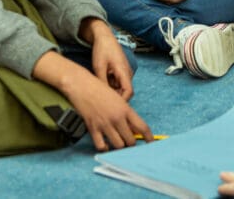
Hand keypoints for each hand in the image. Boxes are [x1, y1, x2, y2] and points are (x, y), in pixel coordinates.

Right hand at [33, 51, 152, 151]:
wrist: (82, 85)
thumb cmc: (99, 90)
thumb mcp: (117, 99)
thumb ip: (125, 114)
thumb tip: (133, 129)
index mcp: (125, 109)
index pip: (142, 127)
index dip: (149, 138)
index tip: (151, 143)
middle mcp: (117, 118)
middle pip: (131, 141)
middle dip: (131, 143)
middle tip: (129, 142)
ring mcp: (105, 124)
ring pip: (118, 145)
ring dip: (119, 146)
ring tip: (117, 143)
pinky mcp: (93, 128)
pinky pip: (101, 146)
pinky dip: (104, 148)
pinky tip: (105, 144)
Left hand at [84, 18, 134, 100]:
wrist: (104, 37)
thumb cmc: (102, 49)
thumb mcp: (99, 67)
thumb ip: (102, 83)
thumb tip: (102, 97)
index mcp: (124, 71)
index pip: (129, 92)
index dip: (122, 101)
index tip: (112, 107)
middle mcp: (127, 73)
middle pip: (125, 92)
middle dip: (116, 97)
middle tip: (103, 101)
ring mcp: (125, 72)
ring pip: (121, 88)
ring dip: (113, 91)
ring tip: (101, 91)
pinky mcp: (121, 71)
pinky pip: (119, 83)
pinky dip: (112, 86)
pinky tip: (102, 83)